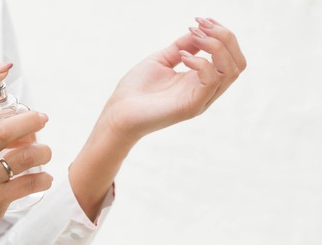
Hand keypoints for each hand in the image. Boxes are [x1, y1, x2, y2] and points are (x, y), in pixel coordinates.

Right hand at [0, 63, 52, 244]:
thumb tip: (23, 118)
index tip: (4, 68)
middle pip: (5, 129)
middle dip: (31, 120)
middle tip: (43, 118)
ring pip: (26, 156)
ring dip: (44, 151)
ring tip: (45, 153)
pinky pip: (32, 182)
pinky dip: (45, 178)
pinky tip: (43, 178)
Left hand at [69, 18, 245, 220]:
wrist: (118, 112)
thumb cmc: (136, 89)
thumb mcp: (162, 60)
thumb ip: (183, 47)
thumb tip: (198, 31)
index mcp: (200, 81)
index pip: (230, 58)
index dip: (223, 35)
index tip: (201, 21)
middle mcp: (205, 92)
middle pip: (238, 63)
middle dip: (225, 37)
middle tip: (200, 26)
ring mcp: (200, 100)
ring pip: (231, 71)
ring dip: (215, 46)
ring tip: (193, 37)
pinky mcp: (191, 106)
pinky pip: (211, 80)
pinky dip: (200, 62)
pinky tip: (181, 58)